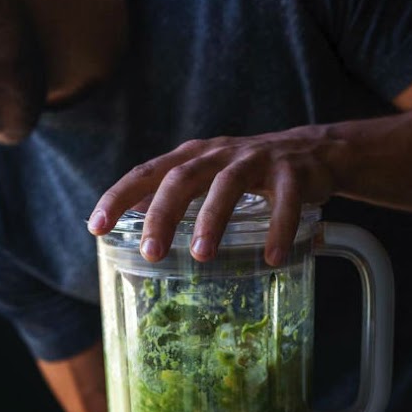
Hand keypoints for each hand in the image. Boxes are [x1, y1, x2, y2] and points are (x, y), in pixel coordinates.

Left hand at [87, 125, 336, 265]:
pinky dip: (278, 228)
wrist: (315, 153)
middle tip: (151, 253)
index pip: (146, 173)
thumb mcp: (208, 179)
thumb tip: (136, 231)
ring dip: (211, 220)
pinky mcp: (292, 172)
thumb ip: (177, 198)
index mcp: (192, 158)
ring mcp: (256, 160)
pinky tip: (271, 258)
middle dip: (162, 215)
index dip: (119, 197)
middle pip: (182, 179)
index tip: (96, 228)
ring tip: (200, 256)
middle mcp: (218, 154)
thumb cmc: (250, 174)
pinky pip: (284, 200)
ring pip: (227, 185)